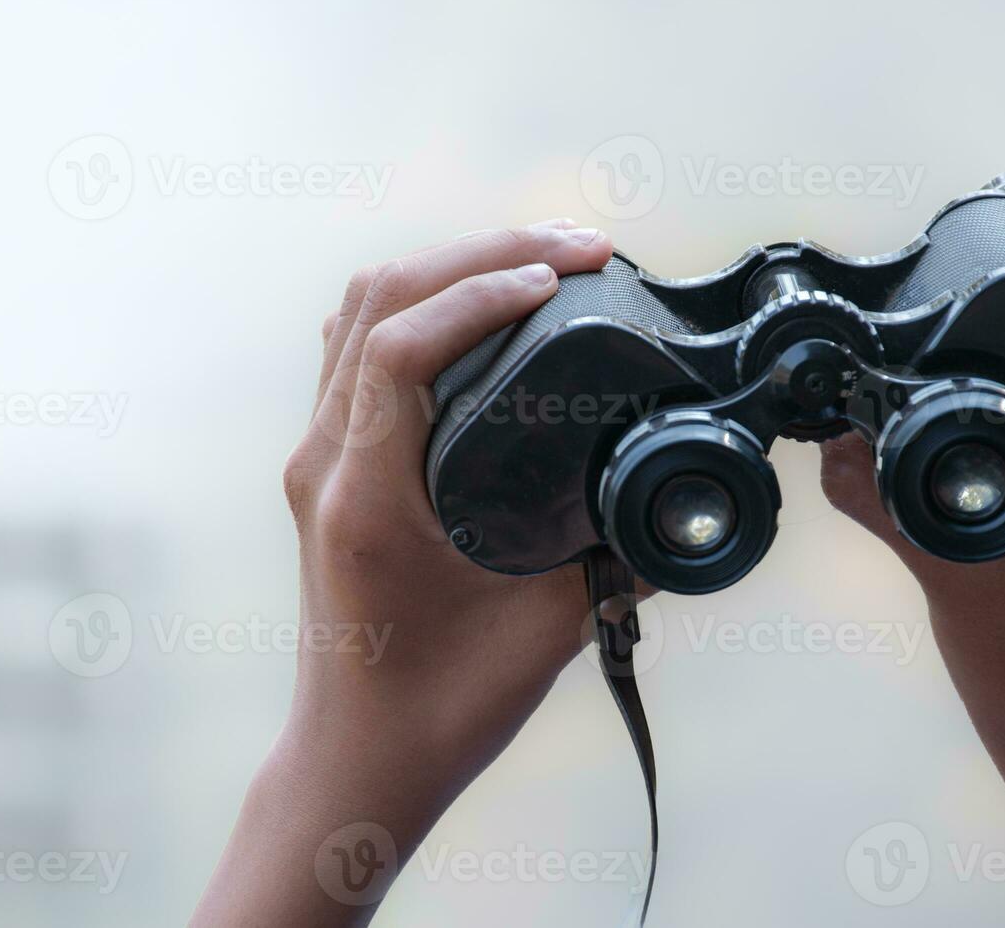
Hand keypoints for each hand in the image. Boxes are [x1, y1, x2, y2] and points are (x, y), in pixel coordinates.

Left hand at [195, 219, 619, 925]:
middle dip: (482, 252)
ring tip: (542, 259)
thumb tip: (684, 500)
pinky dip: (422, 304)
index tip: (561, 279)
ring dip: (450, 266)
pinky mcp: (329, 467)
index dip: (481, 291)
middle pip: (377, 300)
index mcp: (367, 498)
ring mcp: (319, 460)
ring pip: (360, 310)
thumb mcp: (547, 633)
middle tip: (580, 248)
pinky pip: (359, 347)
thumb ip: (619, 560)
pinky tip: (485, 308)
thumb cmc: (441, 709)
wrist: (360, 757)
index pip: (398, 348)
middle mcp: (327, 464)